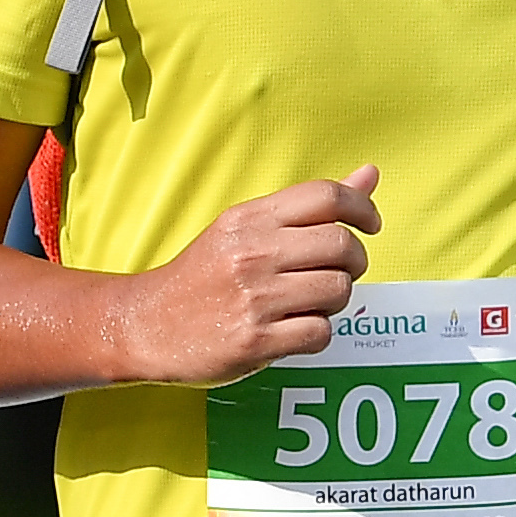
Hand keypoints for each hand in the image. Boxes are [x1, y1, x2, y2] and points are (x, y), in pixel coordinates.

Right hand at [109, 170, 380, 386]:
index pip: (326, 196)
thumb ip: (306, 208)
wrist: (144, 325)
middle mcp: (252, 253)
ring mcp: (254, 298)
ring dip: (335, 300)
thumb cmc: (201, 277)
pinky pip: (319, 332)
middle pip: (341, 246)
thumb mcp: (244, 230)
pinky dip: (316, 334)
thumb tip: (369, 176)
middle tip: (339, 273)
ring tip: (309, 303)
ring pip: (337, 291)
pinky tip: (293, 330)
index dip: (362, 208)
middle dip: (355, 262)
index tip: (370, 226)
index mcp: (250, 219)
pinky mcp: (254, 340)